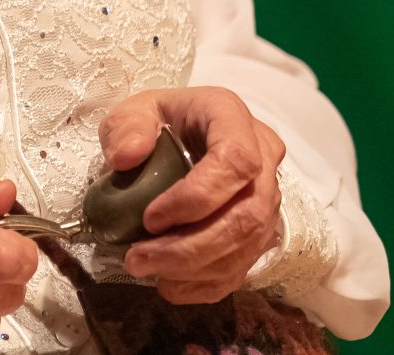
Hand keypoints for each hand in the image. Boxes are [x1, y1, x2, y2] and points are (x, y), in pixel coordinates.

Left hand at [100, 86, 284, 305]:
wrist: (183, 131)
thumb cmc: (161, 120)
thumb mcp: (135, 110)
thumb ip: (127, 127)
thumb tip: (126, 158)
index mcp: (232, 118)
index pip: (235, 162)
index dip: (197, 198)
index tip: (150, 218)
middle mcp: (263, 156)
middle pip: (246, 215)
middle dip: (191, 247)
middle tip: (139, 258)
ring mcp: (267, 196)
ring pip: (247, 246)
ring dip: (195, 269)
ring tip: (146, 270)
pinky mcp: (261, 229)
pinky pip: (244, 265)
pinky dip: (207, 284)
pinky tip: (170, 284)